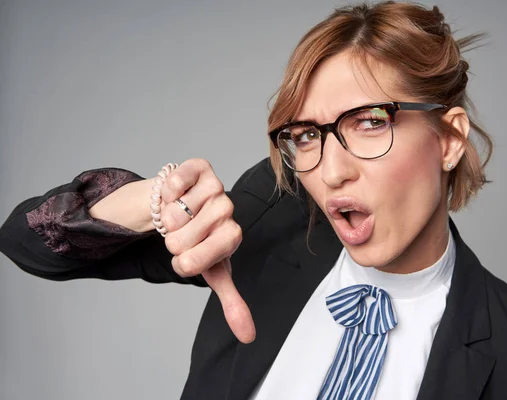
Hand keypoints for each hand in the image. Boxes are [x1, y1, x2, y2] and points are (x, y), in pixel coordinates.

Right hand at [159, 158, 254, 343]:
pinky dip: (165, 192)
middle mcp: (228, 209)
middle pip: (182, 237)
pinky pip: (174, 182)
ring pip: (174, 213)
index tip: (186, 257)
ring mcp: (215, 186)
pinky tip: (174, 194)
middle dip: (172, 240)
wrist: (178, 207)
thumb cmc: (197, 241)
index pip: (204, 256)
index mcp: (232, 236)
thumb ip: (232, 302)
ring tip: (176, 215)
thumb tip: (248, 337)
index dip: (186, 260)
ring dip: (166, 217)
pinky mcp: (198, 167)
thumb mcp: (213, 271)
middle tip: (179, 234)